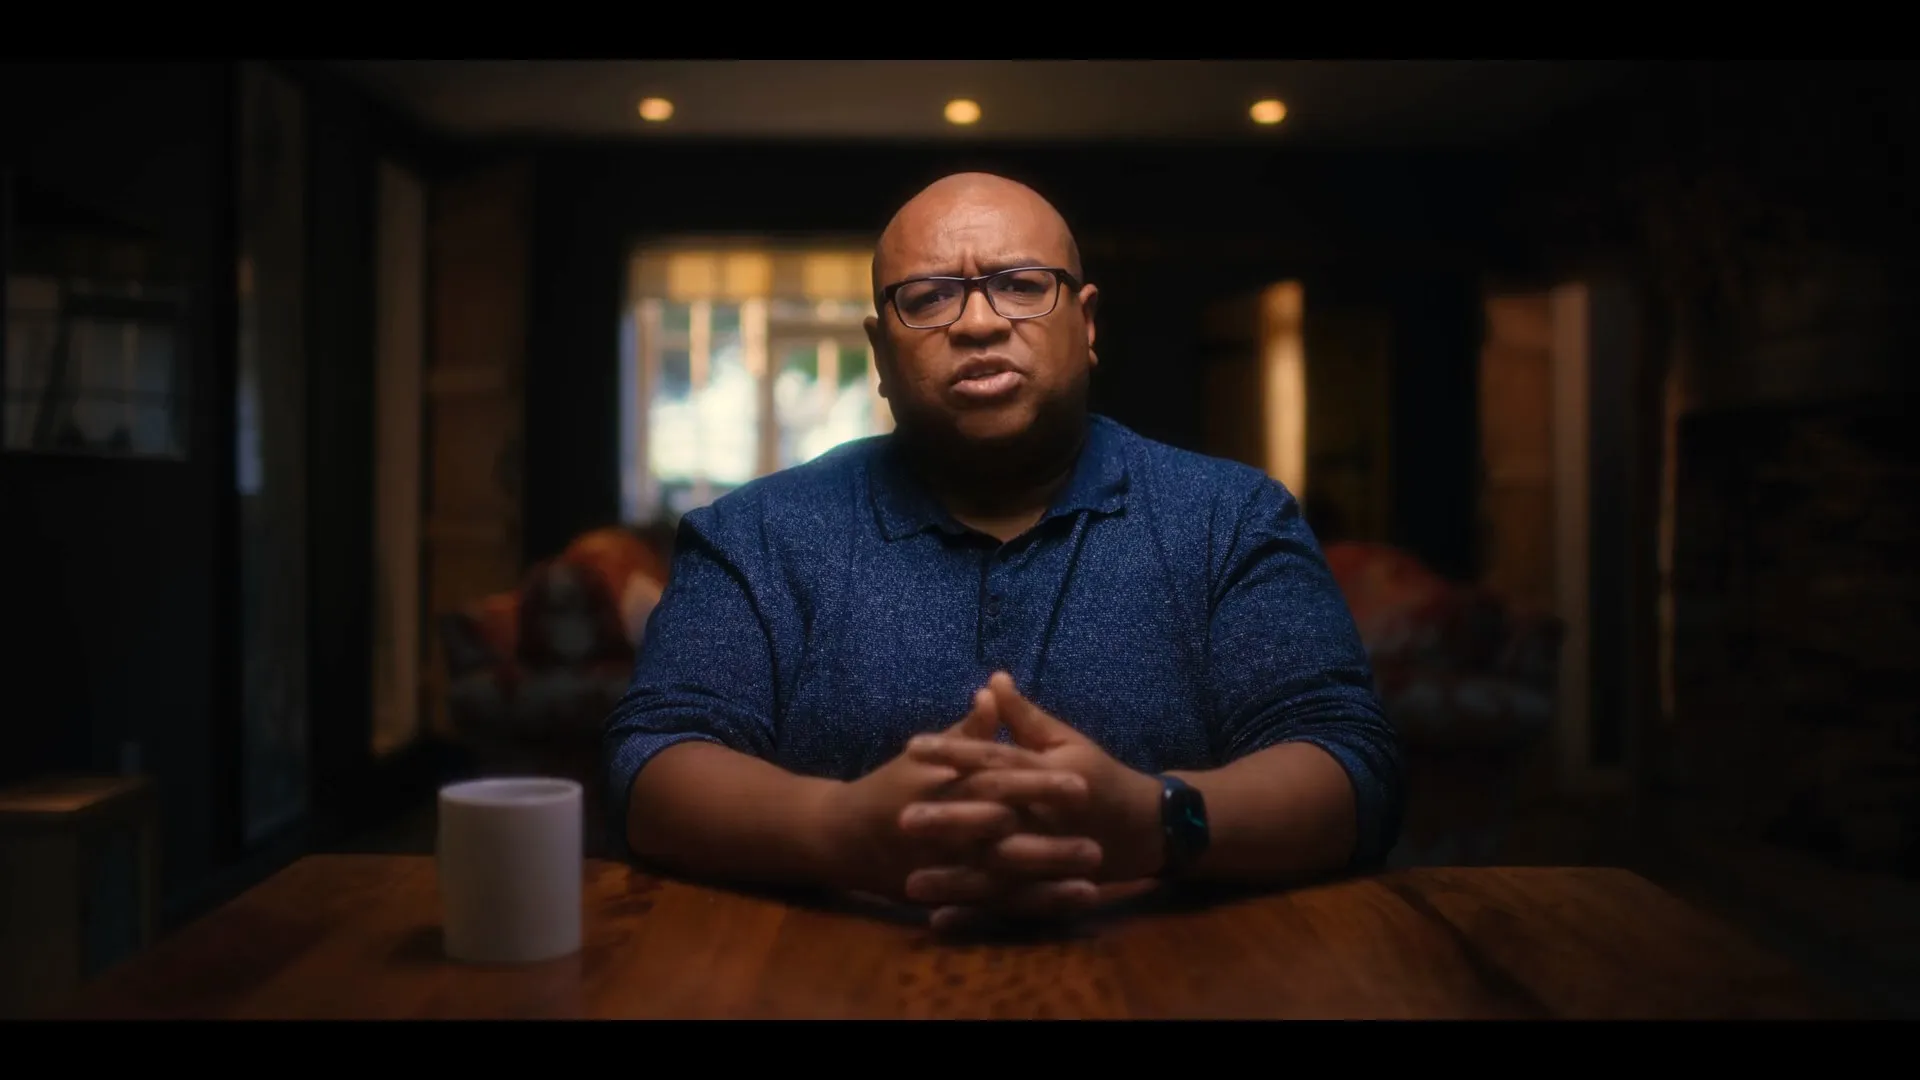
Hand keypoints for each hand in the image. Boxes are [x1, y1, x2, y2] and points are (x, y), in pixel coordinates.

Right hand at [818, 688, 1090, 904]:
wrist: (837, 836)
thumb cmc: (890, 787)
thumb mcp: (927, 754)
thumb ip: (967, 730)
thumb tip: (995, 690)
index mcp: (942, 785)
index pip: (997, 781)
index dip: (1038, 786)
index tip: (1082, 786)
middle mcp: (941, 829)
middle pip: (1001, 837)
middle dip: (1048, 844)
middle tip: (1096, 845)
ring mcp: (940, 867)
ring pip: (998, 878)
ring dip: (1044, 882)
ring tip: (1092, 884)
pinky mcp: (940, 896)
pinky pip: (987, 906)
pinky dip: (1024, 908)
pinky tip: (1058, 909)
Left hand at [901, 672, 1165, 928]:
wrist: (1148, 828)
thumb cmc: (1099, 776)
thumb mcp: (1067, 741)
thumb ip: (1025, 716)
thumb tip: (991, 680)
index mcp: (1052, 775)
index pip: (997, 760)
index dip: (955, 752)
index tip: (912, 747)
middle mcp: (1050, 818)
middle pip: (995, 819)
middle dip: (950, 820)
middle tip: (901, 819)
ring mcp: (1051, 859)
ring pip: (1000, 871)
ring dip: (955, 880)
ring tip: (909, 883)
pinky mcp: (1050, 888)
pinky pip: (1010, 905)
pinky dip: (975, 915)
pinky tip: (938, 920)